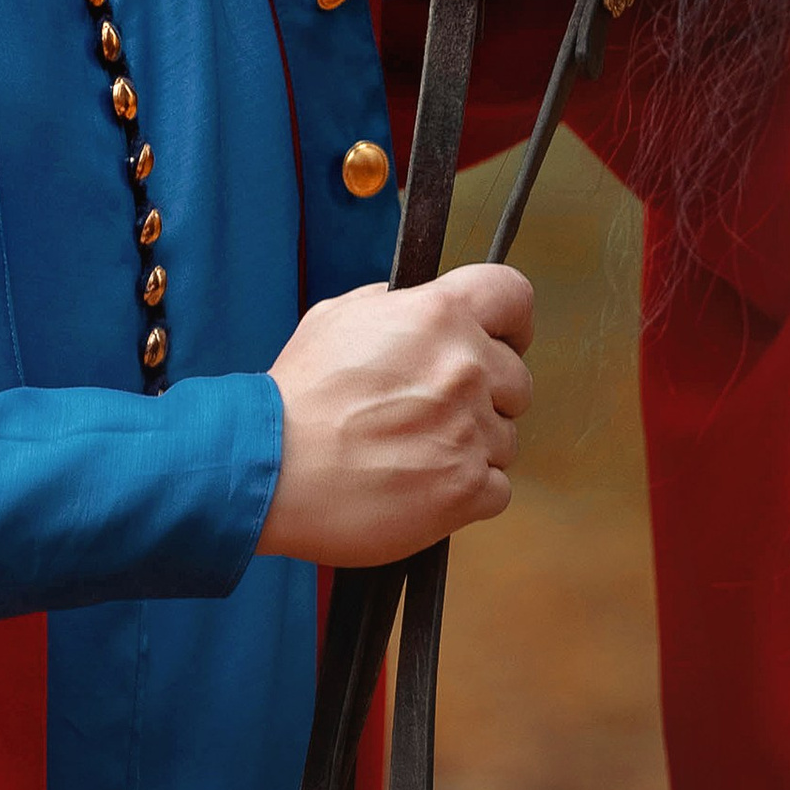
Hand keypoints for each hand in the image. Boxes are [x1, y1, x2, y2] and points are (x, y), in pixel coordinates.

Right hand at [255, 264, 534, 567]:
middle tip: (436, 412)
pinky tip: (425, 485)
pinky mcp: (465, 489)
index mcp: (439, 315)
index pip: (514, 297)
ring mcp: (469, 430)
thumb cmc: (299, 395)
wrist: (271, 467)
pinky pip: (498, 488)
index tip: (502, 340)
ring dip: (473, 446)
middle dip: (486, 395)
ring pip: (506, 437)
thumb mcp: (341, 315)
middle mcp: (465, 367)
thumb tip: (422, 307)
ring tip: (418, 453)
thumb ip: (395, 303)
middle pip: (517, 380)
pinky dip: (469, 492)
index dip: (510, 322)